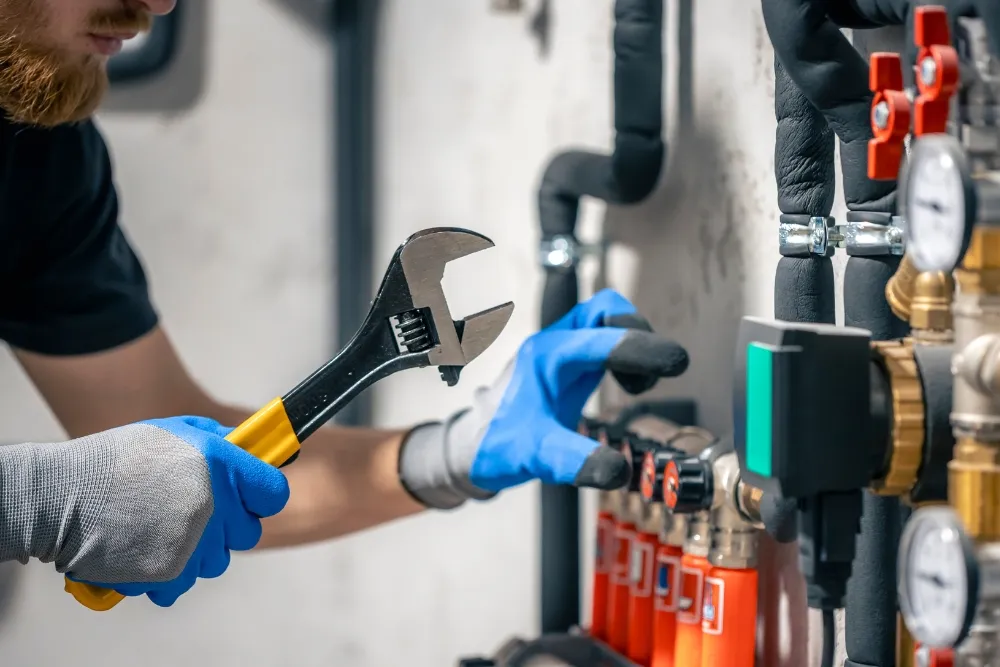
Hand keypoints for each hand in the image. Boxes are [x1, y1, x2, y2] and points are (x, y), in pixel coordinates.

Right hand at [60, 416, 288, 606]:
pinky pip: (185, 584)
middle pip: (248, 532)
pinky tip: (146, 549)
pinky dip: (168, 573)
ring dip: (198, 550)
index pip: (274, 492)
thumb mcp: (175, 431)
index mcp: (222, 466)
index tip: (248, 494)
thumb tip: (250, 447)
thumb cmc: (120, 459)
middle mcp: (216, 506)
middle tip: (196, 510)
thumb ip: (219, 440)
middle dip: (228, 524)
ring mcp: (194, 544)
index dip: (261, 494)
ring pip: (217, 561)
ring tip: (162, 528)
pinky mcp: (170, 575)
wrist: (64, 496)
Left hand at [398, 289, 688, 507]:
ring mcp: (562, 350)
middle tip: (659, 372)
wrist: (472, 445)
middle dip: (639, 335)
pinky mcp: (570, 363)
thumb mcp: (534, 457)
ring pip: (606, 320)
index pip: (599, 337)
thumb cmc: (495, 444)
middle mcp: (554, 345)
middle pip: (605, 310)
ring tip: (639, 384)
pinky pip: (604, 340)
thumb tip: (619, 471)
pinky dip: (625, 354)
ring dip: (634, 343)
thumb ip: (574, 461)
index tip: (675, 363)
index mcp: (545, 357)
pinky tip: (629, 384)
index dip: (640, 346)